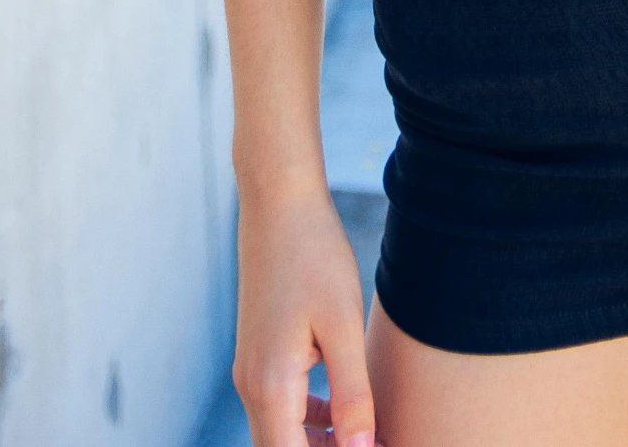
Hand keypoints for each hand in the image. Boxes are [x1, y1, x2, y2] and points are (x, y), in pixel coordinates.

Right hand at [232, 178, 380, 446]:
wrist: (280, 204)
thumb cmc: (315, 256)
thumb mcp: (343, 325)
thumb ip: (352, 393)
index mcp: (270, 386)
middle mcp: (252, 386)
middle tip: (375, 442)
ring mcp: (252, 370)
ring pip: (281, 434)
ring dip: (319, 445)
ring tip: (367, 437)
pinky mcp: (260, 354)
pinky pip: (281, 408)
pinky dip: (309, 421)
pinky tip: (343, 411)